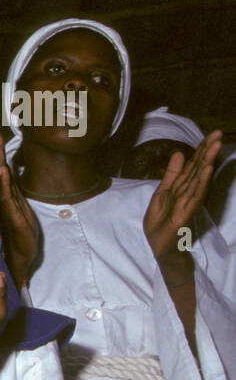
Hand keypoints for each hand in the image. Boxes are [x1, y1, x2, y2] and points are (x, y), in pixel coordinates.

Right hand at [0, 135, 39, 284]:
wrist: (20, 259)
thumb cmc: (21, 238)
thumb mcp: (23, 213)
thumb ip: (16, 197)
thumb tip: (12, 183)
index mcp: (8, 199)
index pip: (4, 174)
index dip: (1, 157)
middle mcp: (5, 201)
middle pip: (0, 174)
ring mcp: (7, 208)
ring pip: (1, 182)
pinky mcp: (12, 216)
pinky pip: (7, 197)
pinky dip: (4, 183)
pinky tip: (3, 170)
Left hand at [143, 129, 221, 269]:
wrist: (159, 246)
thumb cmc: (161, 222)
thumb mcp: (162, 192)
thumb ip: (171, 174)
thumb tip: (179, 152)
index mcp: (181, 186)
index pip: (194, 164)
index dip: (201, 148)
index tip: (213, 133)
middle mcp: (188, 191)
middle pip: (199, 167)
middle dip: (208, 150)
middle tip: (219, 133)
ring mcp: (189, 201)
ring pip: (199, 178)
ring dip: (207, 162)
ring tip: (215, 146)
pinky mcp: (187, 212)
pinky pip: (195, 195)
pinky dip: (201, 182)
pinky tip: (207, 170)